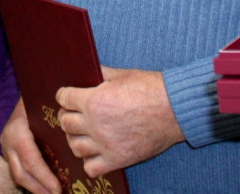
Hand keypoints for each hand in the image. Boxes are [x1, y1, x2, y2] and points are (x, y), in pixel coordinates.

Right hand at [0, 98, 60, 193]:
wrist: (24, 95)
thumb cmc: (39, 98)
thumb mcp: (45, 102)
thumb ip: (59, 113)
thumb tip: (78, 124)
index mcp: (17, 129)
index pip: (29, 158)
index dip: (43, 176)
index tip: (58, 188)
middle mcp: (8, 141)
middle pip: (21, 173)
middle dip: (40, 189)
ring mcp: (7, 149)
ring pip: (18, 176)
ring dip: (37, 189)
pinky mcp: (10, 154)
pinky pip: (19, 172)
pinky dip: (34, 183)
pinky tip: (48, 189)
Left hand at [56, 67, 183, 176]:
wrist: (176, 109)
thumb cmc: (150, 89)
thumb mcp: (121, 74)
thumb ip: (98, 74)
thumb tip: (84, 71)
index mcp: (94, 100)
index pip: (63, 98)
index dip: (65, 95)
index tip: (69, 96)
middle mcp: (96, 124)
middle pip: (65, 122)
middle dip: (68, 115)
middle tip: (76, 112)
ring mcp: (106, 144)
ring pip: (74, 146)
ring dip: (76, 137)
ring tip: (84, 132)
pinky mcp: (118, 159)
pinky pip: (90, 167)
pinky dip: (89, 160)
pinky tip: (96, 150)